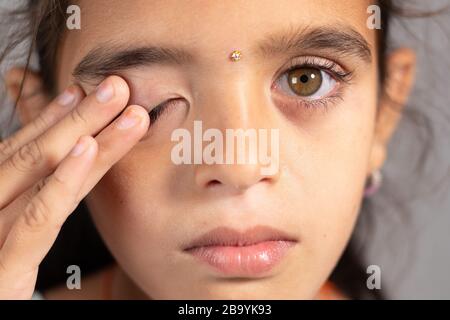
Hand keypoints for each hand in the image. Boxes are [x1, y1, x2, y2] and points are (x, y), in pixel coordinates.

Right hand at [0, 76, 149, 298]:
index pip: (19, 154)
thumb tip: (59, 172)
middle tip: (116, 86)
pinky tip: (88, 148)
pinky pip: (37, 219)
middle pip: (36, 155)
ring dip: (84, 133)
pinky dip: (63, 180)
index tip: (79, 92)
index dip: (50, 120)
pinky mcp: (4, 270)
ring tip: (121, 106)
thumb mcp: (8, 236)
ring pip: (41, 174)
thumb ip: (28, 206)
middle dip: (80, 117)